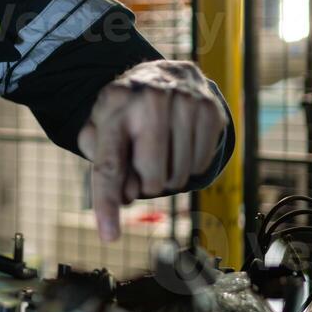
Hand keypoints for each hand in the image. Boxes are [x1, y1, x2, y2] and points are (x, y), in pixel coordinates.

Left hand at [75, 60, 225, 241]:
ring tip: (159, 151)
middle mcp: (150, 99)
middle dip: (143, 185)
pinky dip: (188, 167)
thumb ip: (103, 166)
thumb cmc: (125, 114)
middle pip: (150, 178)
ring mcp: (185, 101)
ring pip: (178, 176)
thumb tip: (128, 195)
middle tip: (140, 167)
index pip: (109, 164)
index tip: (108, 236)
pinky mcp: (211, 110)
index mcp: (113, 105)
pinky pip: (201, 166)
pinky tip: (179, 145)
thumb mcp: (100, 130)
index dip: (107, 204)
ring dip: (167, 176)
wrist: (163, 75)